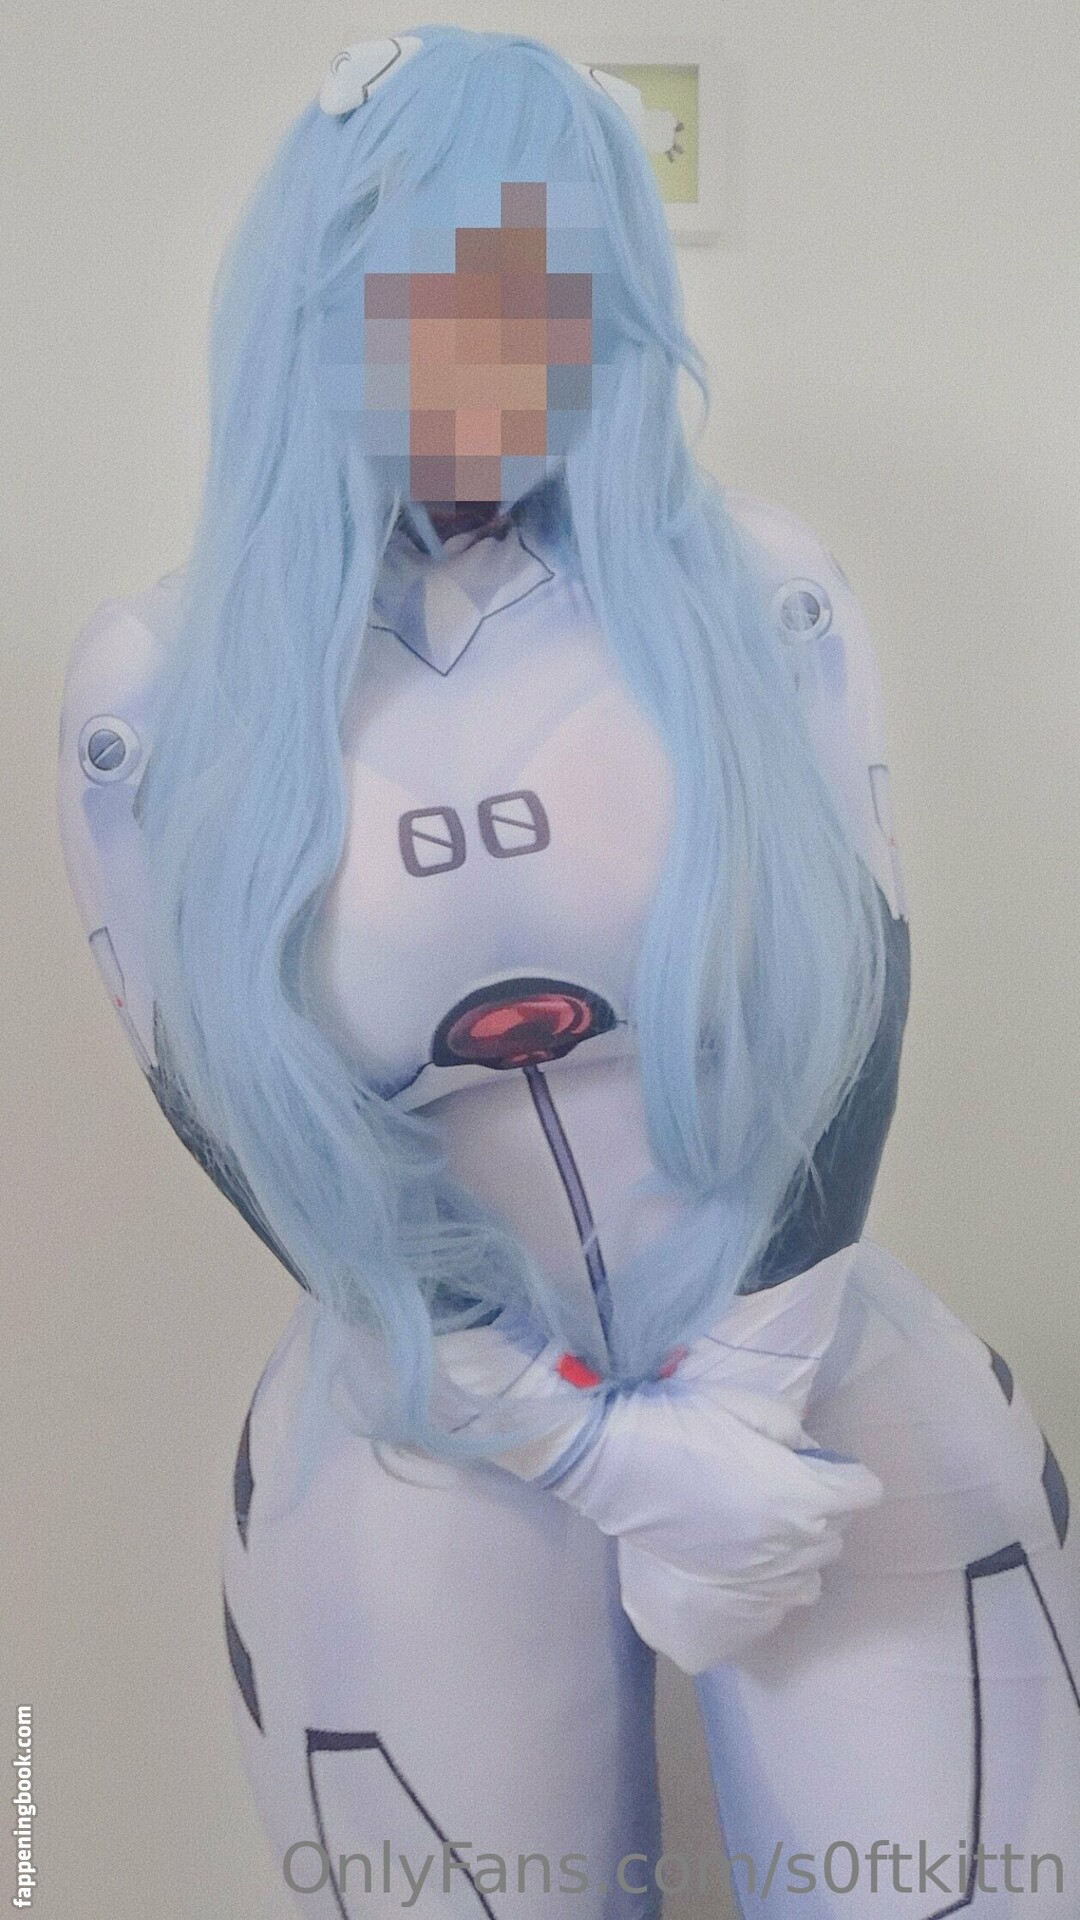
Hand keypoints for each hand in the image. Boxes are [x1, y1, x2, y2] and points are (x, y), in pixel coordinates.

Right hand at [433, 1245, 882, 1671]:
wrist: (617, 1465)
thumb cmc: (685, 1425)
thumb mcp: (753, 1407)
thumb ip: (797, 1434)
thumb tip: (810, 1456)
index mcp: (805, 1497)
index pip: (864, 1491)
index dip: (843, 1474)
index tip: (818, 1466)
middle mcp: (794, 1547)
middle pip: (838, 1533)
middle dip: (820, 1509)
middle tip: (779, 1484)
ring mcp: (763, 1581)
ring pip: (813, 1573)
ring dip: (799, 1549)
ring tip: (761, 1526)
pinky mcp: (733, 1600)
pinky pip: (781, 1601)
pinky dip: (773, 1580)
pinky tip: (745, 1558)